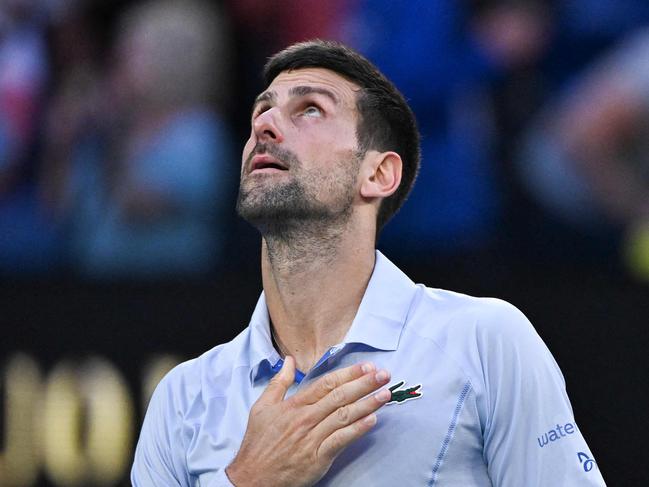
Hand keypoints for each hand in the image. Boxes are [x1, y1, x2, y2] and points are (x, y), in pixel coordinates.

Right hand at [225, 358, 390, 486]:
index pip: (327, 384)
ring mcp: (312, 438)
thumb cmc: (258, 443)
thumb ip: (279, 382)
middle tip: (383, 374)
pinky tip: (372, 421)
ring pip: (344, 416)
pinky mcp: (317, 457)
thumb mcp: (262, 407)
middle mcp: (306, 418)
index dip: (348, 374)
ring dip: (367, 403)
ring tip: (385, 394)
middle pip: (340, 396)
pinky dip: (357, 429)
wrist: (252, 477)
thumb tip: (288, 360)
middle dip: (364, 383)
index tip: (366, 366)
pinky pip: (341, 440)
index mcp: (295, 405)